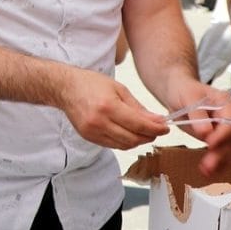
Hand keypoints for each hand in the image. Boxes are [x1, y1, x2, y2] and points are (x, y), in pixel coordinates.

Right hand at [54, 70, 168, 149]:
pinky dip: (124, 141)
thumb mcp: (119, 89)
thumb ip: (138, 108)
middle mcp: (99, 122)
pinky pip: (113, 145)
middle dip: (149, 136)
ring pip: (124, 145)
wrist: (65, 88)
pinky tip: (127, 132)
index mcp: (108, 106)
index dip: (156, 128)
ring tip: (143, 131)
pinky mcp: (88, 137)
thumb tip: (157, 121)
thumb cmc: (90, 84)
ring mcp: (92, 131)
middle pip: (133, 139)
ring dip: (137, 140)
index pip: (139, 125)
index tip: (166, 128)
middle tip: (157, 130)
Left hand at [165, 84, 230, 176]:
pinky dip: (214, 161)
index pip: (229, 121)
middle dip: (219, 153)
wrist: (178, 92)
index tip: (210, 143)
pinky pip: (218, 151)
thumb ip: (197, 114)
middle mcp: (229, 118)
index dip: (222, 134)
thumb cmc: (184, 90)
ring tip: (206, 172)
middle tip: (208, 165)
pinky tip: (207, 171)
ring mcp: (222, 129)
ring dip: (217, 161)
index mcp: (226, 104)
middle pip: (228, 138)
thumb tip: (206, 133)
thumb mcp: (188, 97)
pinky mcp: (215, 138)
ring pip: (225, 148)